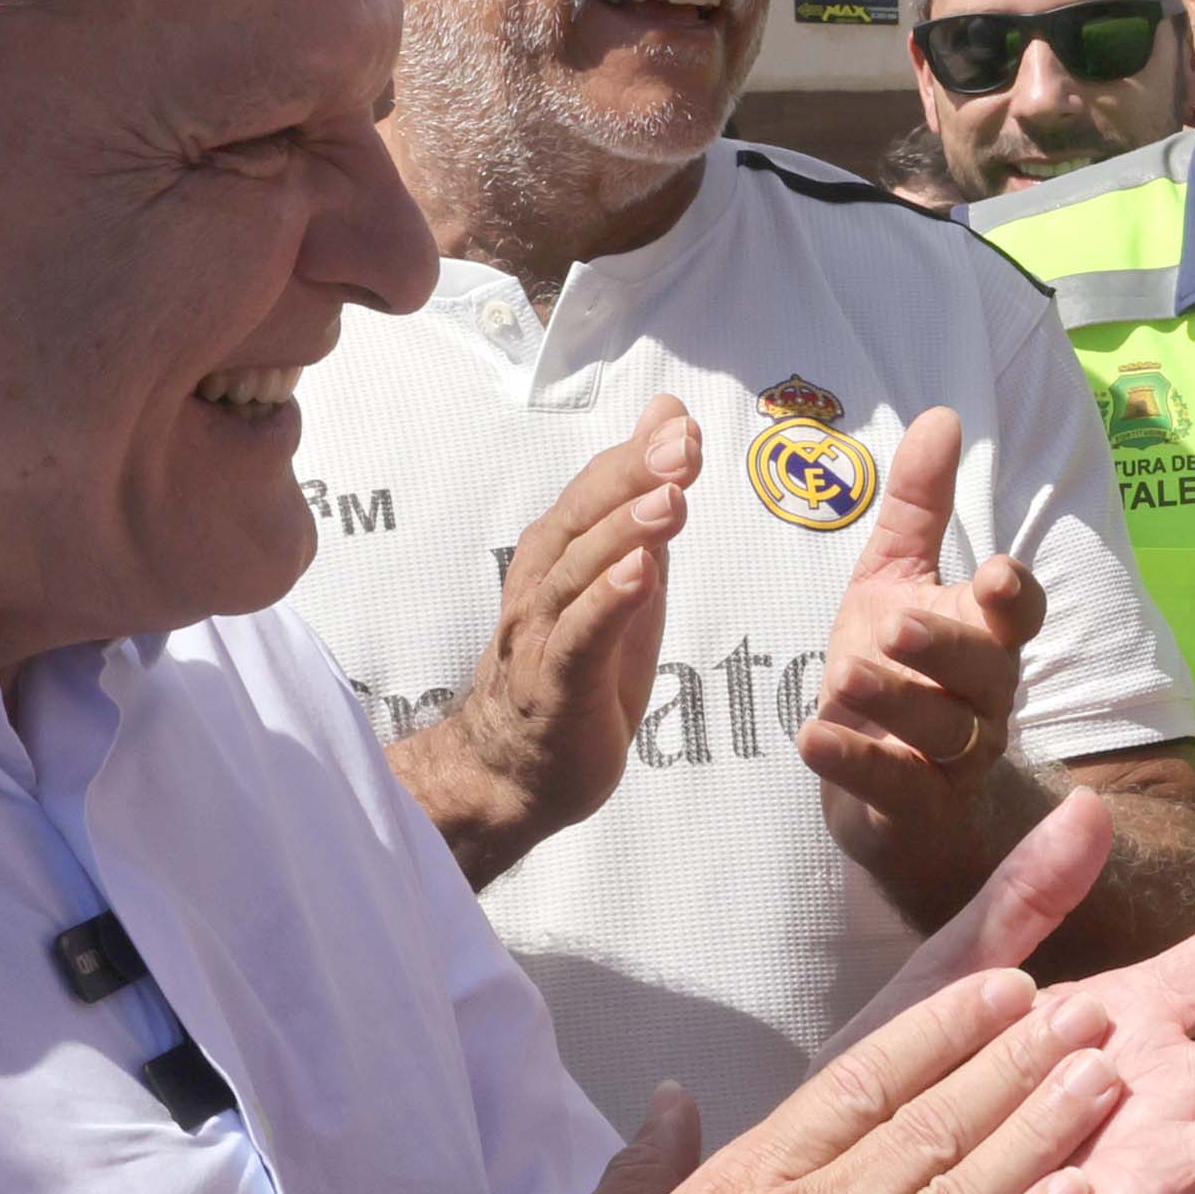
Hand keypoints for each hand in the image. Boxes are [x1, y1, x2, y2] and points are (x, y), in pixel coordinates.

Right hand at [397, 406, 691, 886]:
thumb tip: (673, 427)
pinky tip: (640, 574)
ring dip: (624, 532)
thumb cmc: (576, 671)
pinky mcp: (555, 688)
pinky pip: (578, 639)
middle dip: (631, 476)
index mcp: (557, 555)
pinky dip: (607, 603)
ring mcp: (542, 637)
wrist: (512, 771)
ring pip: (577, 573)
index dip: (637, 454)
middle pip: (581, 519)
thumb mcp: (625, 583)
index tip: (682, 422)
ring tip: (670, 499)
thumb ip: (647, 510)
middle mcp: (540, 586)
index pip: (595, 491)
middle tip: (682, 445)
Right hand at [489, 954, 1115, 1193]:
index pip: (859, 1083)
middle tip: (1084, 1009)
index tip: (997, 990)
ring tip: (1102, 1077)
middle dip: (1015, 1062)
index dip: (939, 1031)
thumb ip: (647, 1164)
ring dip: (1042, 1132)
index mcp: (740, 1187)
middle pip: (931, 1125)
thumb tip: (673, 1097)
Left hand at [792, 408, 1049, 914]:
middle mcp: (983, 699)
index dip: (1015, 598)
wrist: (896, 795)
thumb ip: (919, 506)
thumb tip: (942, 414)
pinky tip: (813, 738)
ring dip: (898, 703)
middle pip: (986, 674)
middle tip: (897, 624)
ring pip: (944, 733)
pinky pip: (896, 789)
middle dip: (946, 648)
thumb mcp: (897, 580)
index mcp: (985, 637)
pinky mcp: (914, 808)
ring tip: (846, 678)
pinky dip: (855, 764)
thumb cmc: (900, 670)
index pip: (1019, 615)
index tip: (999, 575)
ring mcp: (954, 760)